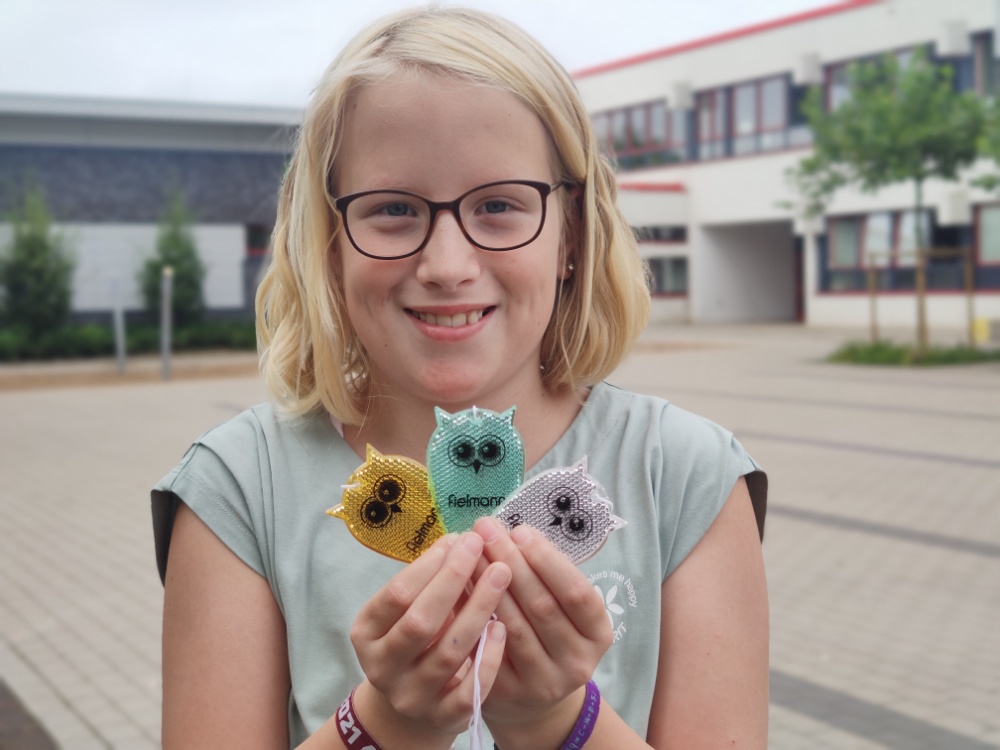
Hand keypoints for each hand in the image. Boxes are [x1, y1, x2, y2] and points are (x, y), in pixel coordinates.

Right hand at [349, 532, 510, 747]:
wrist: (410, 709)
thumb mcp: (405, 614)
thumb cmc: (413, 642)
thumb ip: (426, 585)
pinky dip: (488, 657)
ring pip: (449, 654)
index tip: (457, 540)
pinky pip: (469, 690)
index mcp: (366, 634)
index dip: (428, 565)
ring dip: (478, 610)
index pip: (396, 595)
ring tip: (500, 576)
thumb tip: (460, 543)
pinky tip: (502, 628)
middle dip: (453, 580)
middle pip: (420, 622)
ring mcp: (412, 697)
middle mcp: (383, 668)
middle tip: (481, 548)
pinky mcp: (442, 718)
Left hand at [472, 518, 612, 745]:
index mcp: (597, 635)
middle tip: (486, 529)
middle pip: (543, 605)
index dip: (549, 560)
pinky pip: (487, 646)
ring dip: (487, 583)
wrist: (532, 700)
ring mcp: (543, 683)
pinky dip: (472, 612)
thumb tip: (510, 532)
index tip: (520, 531)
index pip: (577, 593)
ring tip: (469, 551)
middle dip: (511, 561)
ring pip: (513, 625)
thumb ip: (545, 576)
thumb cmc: (546, 635)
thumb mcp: (562, 609)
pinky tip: (458, 587)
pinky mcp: (508, 694)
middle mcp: (577, 663)